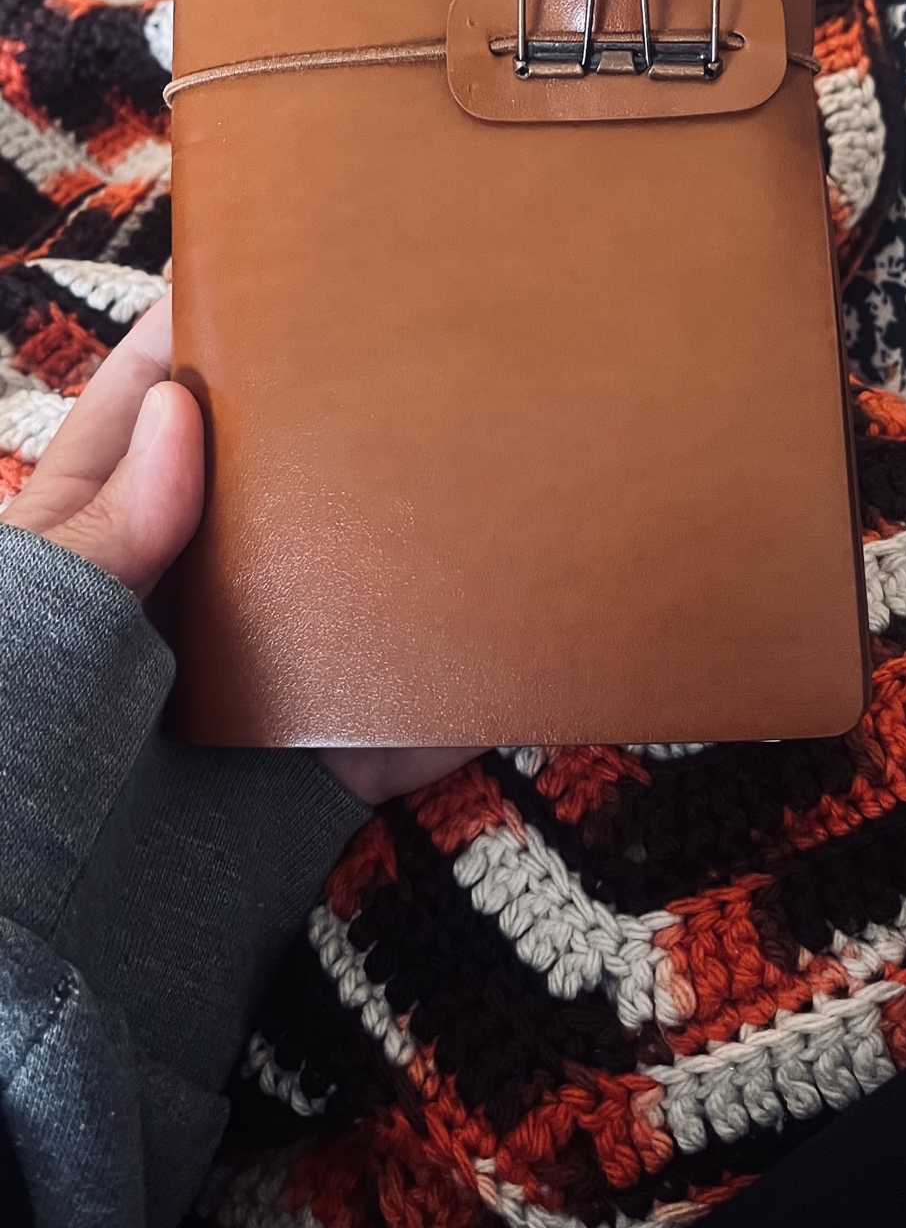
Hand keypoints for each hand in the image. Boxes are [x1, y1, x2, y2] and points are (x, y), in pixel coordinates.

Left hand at [4, 293, 485, 804]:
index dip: (197, 336)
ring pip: (344, 580)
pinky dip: (463, 679)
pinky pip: (404, 709)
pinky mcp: (316, 763)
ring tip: (488, 451)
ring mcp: (253, 677)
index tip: (275, 262)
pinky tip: (526, 621)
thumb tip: (184, 414)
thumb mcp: (27, 634)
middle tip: (406, 336)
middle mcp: (175, 597)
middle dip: (324, 420)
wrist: (48, 971)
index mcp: (85, 548)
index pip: (140, 410)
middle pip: (262, 482)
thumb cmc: (15, 768)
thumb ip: (100, 532)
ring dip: (406, 536)